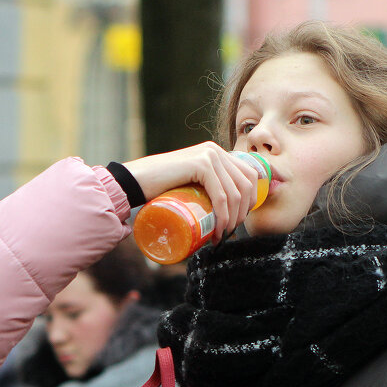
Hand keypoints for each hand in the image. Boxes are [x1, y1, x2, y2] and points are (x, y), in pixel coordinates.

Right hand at [122, 144, 261, 243]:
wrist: (134, 181)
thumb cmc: (159, 188)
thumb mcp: (189, 183)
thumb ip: (203, 185)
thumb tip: (225, 209)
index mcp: (217, 153)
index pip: (249, 174)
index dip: (252, 200)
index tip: (239, 221)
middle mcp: (216, 150)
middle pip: (246, 184)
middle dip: (242, 213)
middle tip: (228, 232)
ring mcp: (209, 155)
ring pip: (235, 192)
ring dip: (233, 219)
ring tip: (221, 236)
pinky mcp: (201, 164)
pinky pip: (221, 194)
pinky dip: (224, 215)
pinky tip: (218, 229)